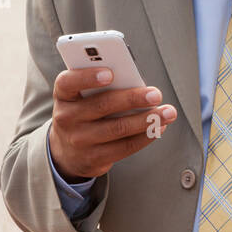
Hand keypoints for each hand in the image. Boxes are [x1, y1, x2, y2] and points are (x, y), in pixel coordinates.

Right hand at [48, 67, 177, 180]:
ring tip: (167, 112)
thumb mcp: (84, 98)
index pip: (68, 82)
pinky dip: (146, 136)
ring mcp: (79, 140)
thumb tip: (138, 83)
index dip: (87, 77)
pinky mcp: (93, 158)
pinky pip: (125, 147)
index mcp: (64, 96)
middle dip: (133, 98)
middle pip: (103, 105)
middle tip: (156, 94)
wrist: (68, 152)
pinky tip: (159, 127)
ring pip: (118, 128)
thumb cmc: (84, 114)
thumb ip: (103, 87)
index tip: (110, 73)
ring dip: (147, 119)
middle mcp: (67, 118)